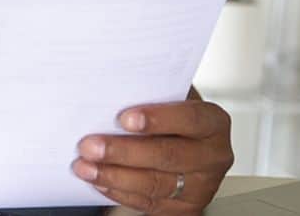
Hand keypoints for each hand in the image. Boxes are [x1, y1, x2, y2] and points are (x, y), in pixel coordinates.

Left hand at [72, 99, 233, 214]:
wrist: (189, 145)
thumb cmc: (176, 118)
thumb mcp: (173, 99)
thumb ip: (153, 97)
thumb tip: (112, 94)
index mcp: (214, 124)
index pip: (189, 120)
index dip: (157, 119)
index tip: (124, 118)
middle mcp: (213, 156)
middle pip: (167, 155)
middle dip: (123, 152)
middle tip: (90, 146)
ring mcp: (200, 186)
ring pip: (155, 184)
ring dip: (113, 176)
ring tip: (85, 166)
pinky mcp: (184, 208)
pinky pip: (147, 202)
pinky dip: (118, 192)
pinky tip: (99, 181)